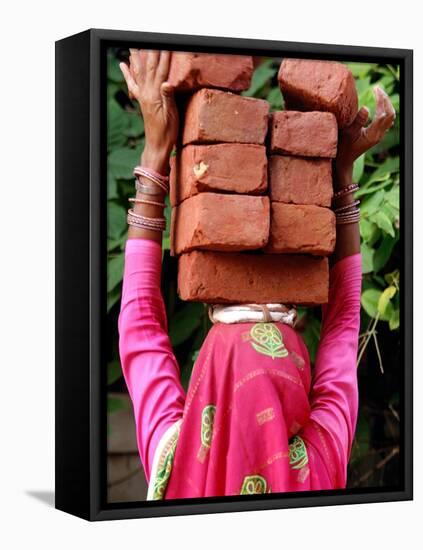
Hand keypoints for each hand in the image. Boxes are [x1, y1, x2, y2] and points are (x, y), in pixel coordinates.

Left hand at [119, 49, 178, 172]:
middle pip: (148, 68)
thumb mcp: (172, 116)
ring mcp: (143, 97)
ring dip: (137, 57)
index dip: (164, 56)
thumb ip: (169, 98)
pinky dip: (128, 73)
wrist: (157, 146)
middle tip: (148, 38)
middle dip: (150, 51)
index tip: (166, 43)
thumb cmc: (167, 133)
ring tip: (133, 44)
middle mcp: (146, 94)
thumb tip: (166, 82)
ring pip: (139, 72)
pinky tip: (124, 65)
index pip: (161, 71)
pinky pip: (134, 83)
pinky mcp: (142, 101)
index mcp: (155, 96)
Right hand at [335, 85, 395, 186]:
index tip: (374, 89)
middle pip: (390, 114)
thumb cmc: (342, 147)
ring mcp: (379, 136)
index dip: (380, 100)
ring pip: (390, 117)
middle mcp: (379, 135)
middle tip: (377, 88)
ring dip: (386, 104)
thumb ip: (357, 121)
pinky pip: (387, 120)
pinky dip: (385, 110)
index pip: (383, 113)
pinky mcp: (377, 135)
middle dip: (385, 99)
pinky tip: (378, 105)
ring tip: (378, 94)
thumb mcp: (347, 134)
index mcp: (373, 135)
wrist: (344, 160)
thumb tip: (366, 107)